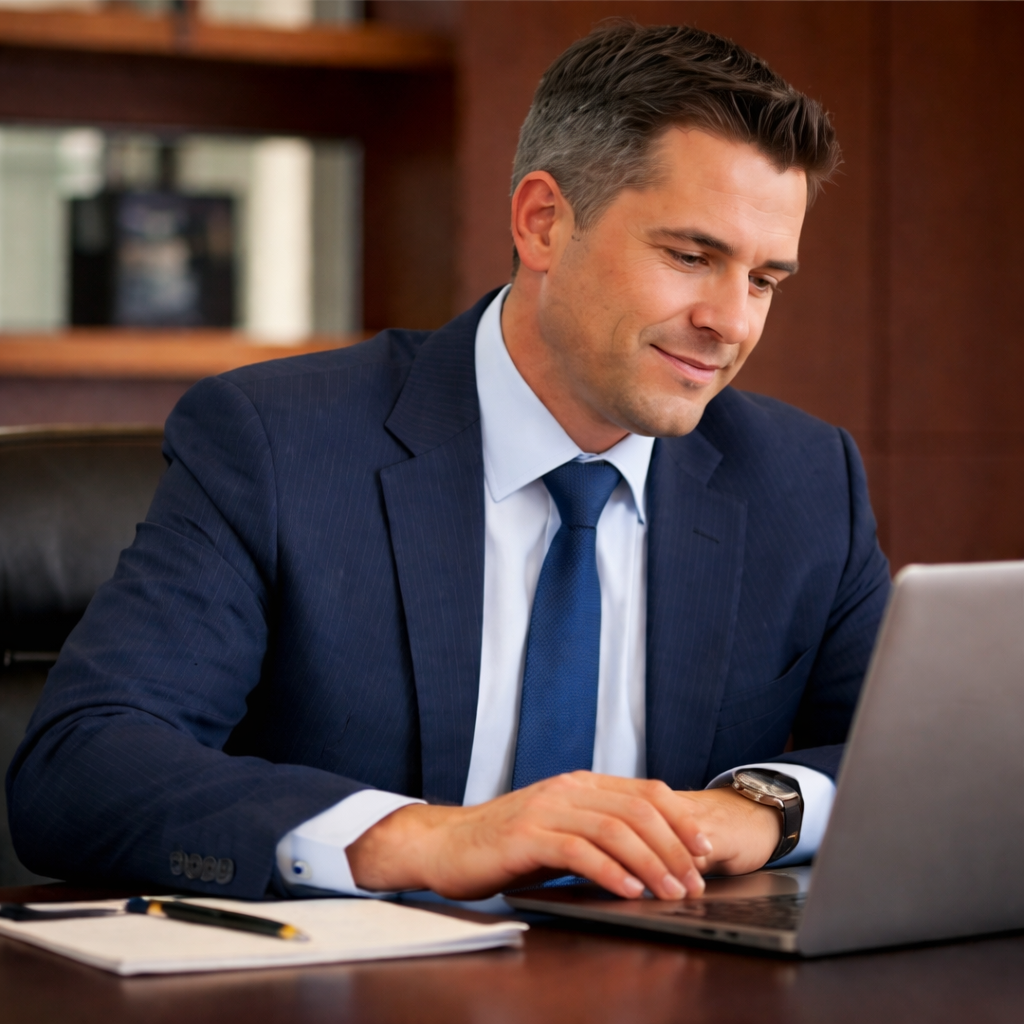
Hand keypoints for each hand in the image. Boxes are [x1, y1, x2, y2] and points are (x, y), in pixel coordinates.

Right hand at [345, 772, 780, 900]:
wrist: (446, 844)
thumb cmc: (506, 843)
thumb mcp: (560, 828)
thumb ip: (598, 829)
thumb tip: (654, 851)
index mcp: (580, 784)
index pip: (645, 791)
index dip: (681, 819)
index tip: (706, 850)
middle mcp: (567, 789)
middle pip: (637, 810)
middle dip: (674, 848)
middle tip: (694, 882)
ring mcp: (546, 809)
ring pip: (614, 829)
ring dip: (650, 863)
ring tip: (670, 892)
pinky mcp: (526, 835)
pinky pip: (578, 850)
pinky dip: (610, 871)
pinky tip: (628, 890)